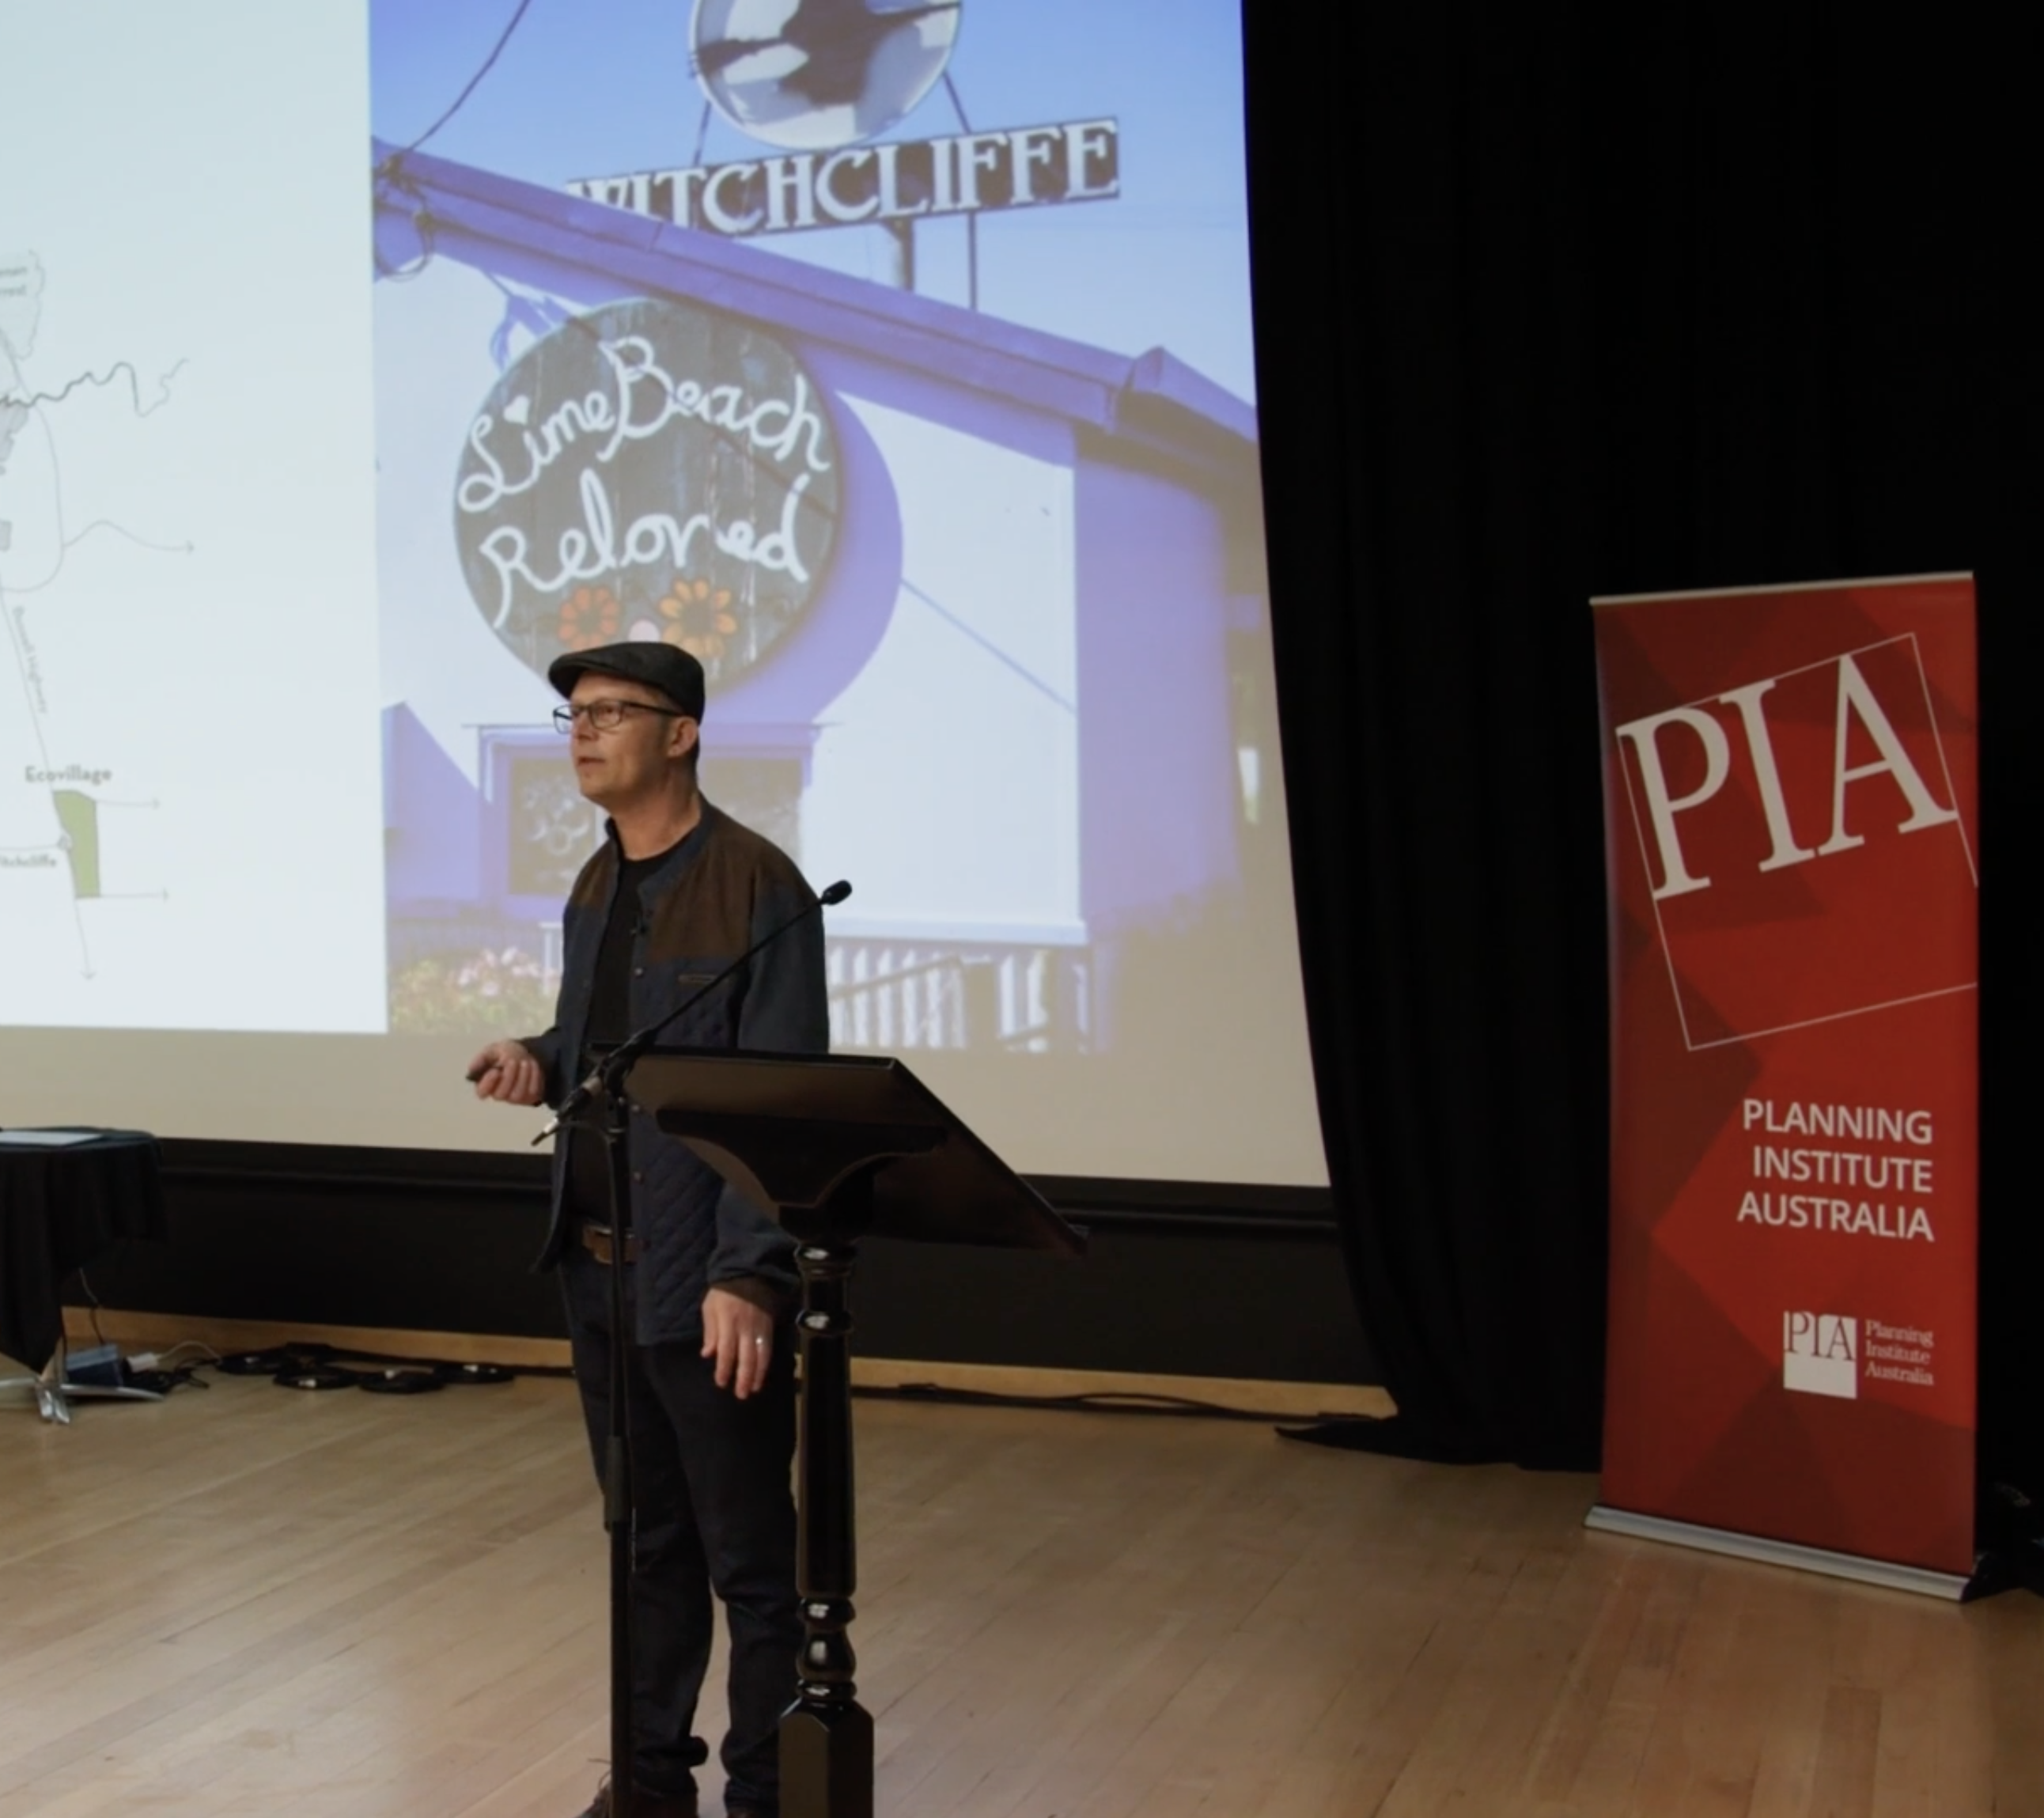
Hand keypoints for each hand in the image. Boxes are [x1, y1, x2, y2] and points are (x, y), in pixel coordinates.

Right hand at [467, 1040, 544, 1104]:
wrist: (525, 1054)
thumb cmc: (504, 1053)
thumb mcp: (492, 1050)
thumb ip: (482, 1059)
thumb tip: (472, 1069)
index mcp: (485, 1084)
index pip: (481, 1092)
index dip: (488, 1083)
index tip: (495, 1071)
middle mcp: (498, 1093)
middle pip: (500, 1095)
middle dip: (507, 1077)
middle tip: (513, 1061)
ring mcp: (513, 1097)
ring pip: (517, 1095)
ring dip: (522, 1077)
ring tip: (525, 1062)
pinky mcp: (528, 1096)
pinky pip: (532, 1092)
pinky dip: (534, 1077)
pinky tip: (532, 1064)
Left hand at [701, 1284, 776, 1398]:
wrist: (748, 1273)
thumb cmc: (723, 1292)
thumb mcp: (709, 1307)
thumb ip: (710, 1331)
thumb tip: (707, 1354)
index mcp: (728, 1322)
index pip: (726, 1350)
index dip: (724, 1368)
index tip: (721, 1383)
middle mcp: (745, 1327)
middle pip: (746, 1356)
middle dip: (743, 1377)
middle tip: (740, 1394)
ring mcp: (759, 1327)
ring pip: (760, 1355)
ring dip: (757, 1374)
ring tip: (753, 1389)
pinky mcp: (768, 1327)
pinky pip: (769, 1348)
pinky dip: (766, 1363)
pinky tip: (762, 1374)